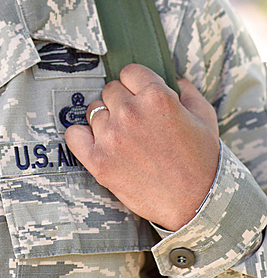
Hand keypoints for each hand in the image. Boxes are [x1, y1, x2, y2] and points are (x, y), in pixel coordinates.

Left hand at [64, 64, 219, 230]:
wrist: (196, 205)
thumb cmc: (203, 162)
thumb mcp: (205, 118)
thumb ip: (187, 91)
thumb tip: (175, 79)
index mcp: (156, 97)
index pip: (130, 72)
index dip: (137, 84)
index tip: (140, 96)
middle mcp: (130, 113)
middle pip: (110, 90)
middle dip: (122, 102)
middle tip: (136, 122)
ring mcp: (111, 136)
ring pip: (94, 111)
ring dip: (106, 121)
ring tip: (124, 138)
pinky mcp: (98, 161)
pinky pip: (73, 135)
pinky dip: (81, 137)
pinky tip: (96, 143)